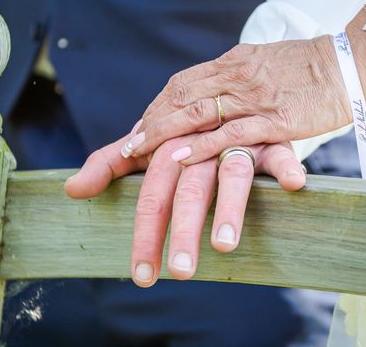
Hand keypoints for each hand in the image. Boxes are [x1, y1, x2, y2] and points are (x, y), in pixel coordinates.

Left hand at [64, 130, 305, 286]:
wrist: (223, 91)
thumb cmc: (181, 130)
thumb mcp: (146, 145)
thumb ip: (110, 164)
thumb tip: (71, 190)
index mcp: (166, 146)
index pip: (151, 193)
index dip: (145, 233)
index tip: (142, 274)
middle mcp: (199, 144)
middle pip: (188, 188)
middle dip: (183, 230)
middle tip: (182, 272)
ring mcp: (235, 141)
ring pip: (231, 173)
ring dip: (230, 207)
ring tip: (225, 244)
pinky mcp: (269, 140)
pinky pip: (279, 152)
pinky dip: (286, 166)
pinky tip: (294, 185)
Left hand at [119, 36, 353, 165]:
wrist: (351, 61)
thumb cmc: (310, 66)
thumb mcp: (266, 62)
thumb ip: (239, 76)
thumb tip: (215, 89)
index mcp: (234, 61)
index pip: (183, 82)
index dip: (158, 105)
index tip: (142, 124)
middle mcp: (237, 75)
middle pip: (181, 95)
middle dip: (152, 121)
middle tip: (129, 145)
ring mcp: (255, 96)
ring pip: (198, 111)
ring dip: (164, 132)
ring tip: (140, 152)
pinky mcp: (276, 119)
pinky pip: (231, 132)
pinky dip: (202, 144)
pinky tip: (180, 157)